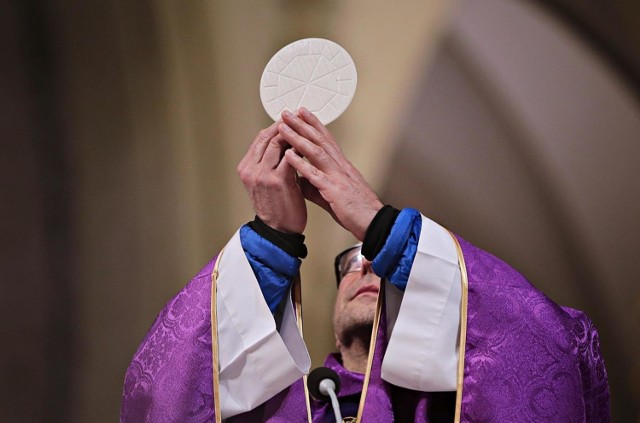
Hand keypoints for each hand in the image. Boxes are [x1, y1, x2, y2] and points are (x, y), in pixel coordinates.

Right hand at [237, 120, 306, 233]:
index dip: (276, 126)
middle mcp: (251, 169)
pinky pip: (289, 157)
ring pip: (277, 143)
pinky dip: (299, 149)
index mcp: (246, 168)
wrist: (279, 230)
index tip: (290, 120)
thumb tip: (283, 143)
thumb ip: (270, 163)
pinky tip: (308, 145)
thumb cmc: (276, 207)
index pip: (260, 138)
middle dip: (285, 125)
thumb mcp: (265, 181)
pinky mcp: (277, 180)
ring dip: (293, 134)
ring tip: (305, 128)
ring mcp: (262, 174)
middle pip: (267, 137)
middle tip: (299, 118)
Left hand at [279, 108, 382, 240]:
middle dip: (302, 124)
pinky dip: (301, 164)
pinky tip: (289, 155)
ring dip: (298, 138)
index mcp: (342, 166)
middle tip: (287, 112)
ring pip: (316, 152)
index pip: (326, 139)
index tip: (301, 113)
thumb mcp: (333, 193)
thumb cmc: (357, 210)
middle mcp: (341, 166)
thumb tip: (299, 180)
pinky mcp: (335, 190)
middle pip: (320, 139)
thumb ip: (315, 185)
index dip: (313, 124)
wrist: (375, 224)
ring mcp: (338, 176)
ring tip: (283, 127)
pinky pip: (315, 175)